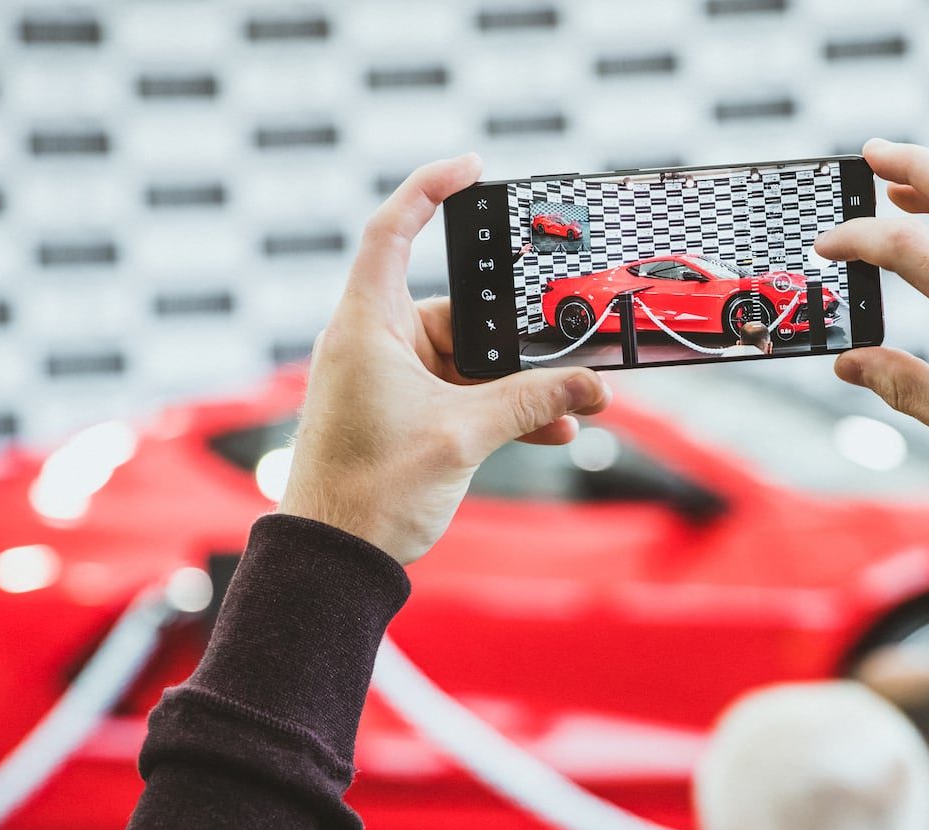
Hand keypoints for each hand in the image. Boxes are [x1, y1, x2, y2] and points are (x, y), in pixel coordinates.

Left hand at [280, 154, 609, 562]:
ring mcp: (388, 381)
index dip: (428, 190)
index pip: (390, 232)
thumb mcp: (464, 437)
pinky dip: (501, 407)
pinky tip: (552, 428)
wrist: (336, 560)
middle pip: (454, 309)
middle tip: (565, 339)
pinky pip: (462, 394)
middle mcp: (374, 344)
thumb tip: (592, 386)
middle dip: (513, 332)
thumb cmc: (369, 493)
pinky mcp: (403, 415)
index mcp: (366, 326)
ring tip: (572, 401)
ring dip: (516, 383)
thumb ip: (533, 403)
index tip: (471, 169)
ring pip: (467, 360)